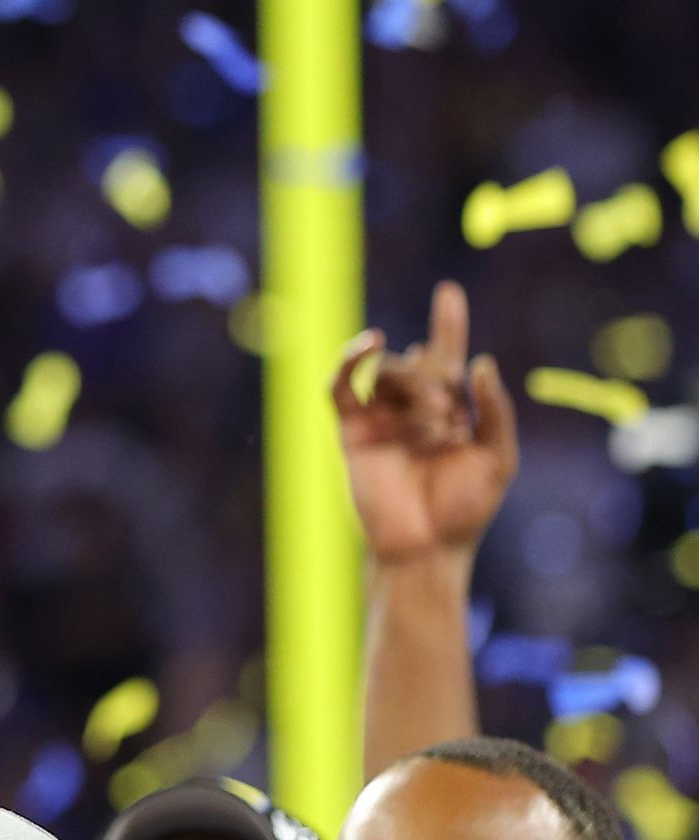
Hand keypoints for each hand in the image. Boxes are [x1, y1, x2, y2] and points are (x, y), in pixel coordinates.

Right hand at [332, 281, 517, 565]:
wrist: (427, 548)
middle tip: (447, 422)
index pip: (446, 355)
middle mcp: (411, 408)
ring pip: (388, 372)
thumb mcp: (499, 458)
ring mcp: (380, 418)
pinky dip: (350, 360)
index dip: (448, 322)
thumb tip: (481, 362)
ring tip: (430, 427)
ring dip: (413, 389)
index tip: (449, 291)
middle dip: (437, 383)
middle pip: (419, 363)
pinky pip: (341, 385)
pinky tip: (370, 344)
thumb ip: (495, 411)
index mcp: (448, 410)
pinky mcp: (351, 430)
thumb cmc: (466, 510)